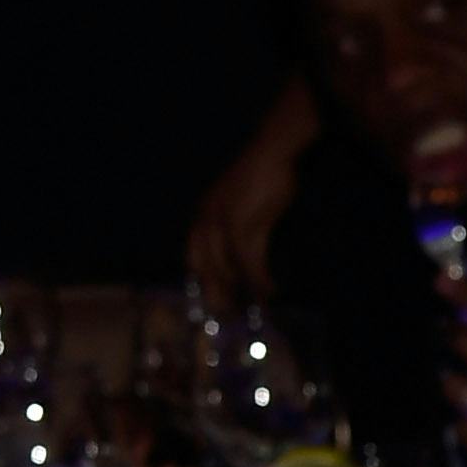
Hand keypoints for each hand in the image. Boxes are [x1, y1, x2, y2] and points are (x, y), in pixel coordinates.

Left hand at [187, 77, 319, 303]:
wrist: (272, 151)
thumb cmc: (263, 172)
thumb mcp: (244, 202)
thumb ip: (241, 225)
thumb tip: (247, 253)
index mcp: (204, 213)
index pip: (194, 254)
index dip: (202, 278)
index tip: (213, 298)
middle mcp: (207, 219)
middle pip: (205, 267)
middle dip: (217, 293)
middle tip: (229, 316)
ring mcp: (222, 223)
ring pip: (225, 268)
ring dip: (240, 291)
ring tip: (253, 308)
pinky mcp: (241, 225)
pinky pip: (248, 262)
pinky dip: (258, 279)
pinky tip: (270, 290)